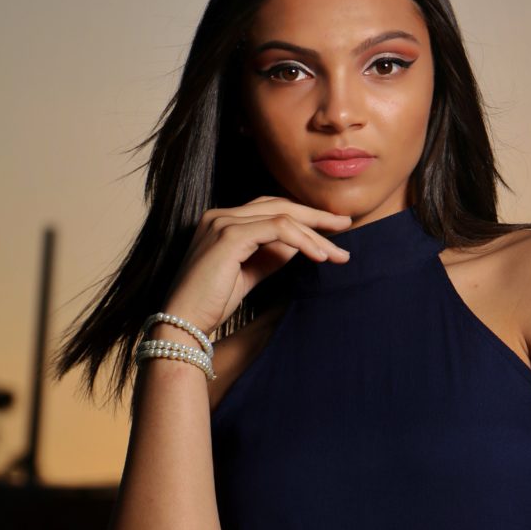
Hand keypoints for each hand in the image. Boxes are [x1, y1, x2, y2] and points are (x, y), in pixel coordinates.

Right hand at [161, 197, 352, 334]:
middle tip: (346, 225)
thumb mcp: (250, 273)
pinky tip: (320, 256)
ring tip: (338, 254)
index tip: (332, 229)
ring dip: (315, 234)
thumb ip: (272, 255)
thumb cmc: (213, 303)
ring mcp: (222, 222)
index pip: (271, 209)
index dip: (303, 216)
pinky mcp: (229, 236)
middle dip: (316, 217)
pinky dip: (302, 240)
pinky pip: (277, 229)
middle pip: (280, 205)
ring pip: (283, 217)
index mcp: (222, 221)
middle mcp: (220, 215)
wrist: (183, 324)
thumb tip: (302, 245)